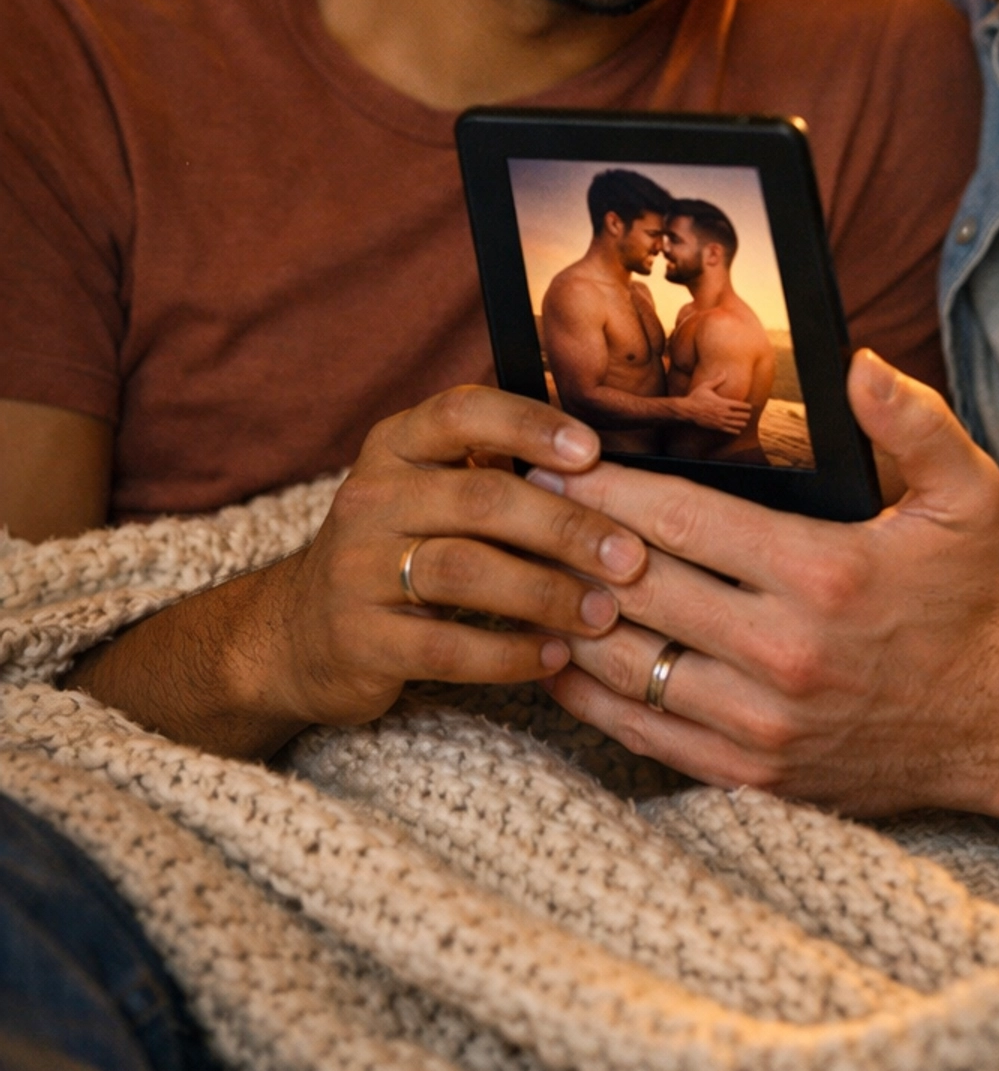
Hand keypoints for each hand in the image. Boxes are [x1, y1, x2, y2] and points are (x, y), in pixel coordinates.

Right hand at [69, 386, 646, 758]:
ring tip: (604, 614)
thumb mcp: (433, 491)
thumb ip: (502, 469)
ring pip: (465, 571)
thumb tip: (614, 458)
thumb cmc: (400, 550)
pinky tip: (554, 658)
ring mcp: (356, 568)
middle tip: (630, 557)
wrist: (296, 633)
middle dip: (566, 527)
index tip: (593, 450)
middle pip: (481, 499)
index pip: (462, 413)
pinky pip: (446, 645)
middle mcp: (370, 496)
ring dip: (546, 593)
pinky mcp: (357, 639)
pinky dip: (509, 653)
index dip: (529, 426)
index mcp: (397, 446)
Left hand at [549, 352, 998, 816]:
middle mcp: (783, 654)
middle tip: (517, 505)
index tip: (557, 461)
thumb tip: (856, 362)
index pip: (679, 521)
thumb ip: (913, 422)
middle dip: (567, 541)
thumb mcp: (970, 494)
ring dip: (566, 618)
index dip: (606, 488)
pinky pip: (643, 734)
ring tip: (524, 574)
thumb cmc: (978, 600)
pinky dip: (589, 697)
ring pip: (625, 664)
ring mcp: (763, 725)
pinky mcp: (755, 775)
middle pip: (637, 588)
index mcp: (822, 574)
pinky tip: (558, 658)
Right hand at [676, 383, 753, 433]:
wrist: (687, 410)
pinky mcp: (716, 427)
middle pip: (741, 415)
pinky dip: (735, 431)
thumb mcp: (706, 386)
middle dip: (746, 415)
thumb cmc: (696, 397)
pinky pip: (729, 430)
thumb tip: (724, 371)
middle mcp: (723, 413)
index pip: (740, 406)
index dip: (747, 407)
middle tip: (749, 414)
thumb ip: (717, 380)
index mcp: (723, 402)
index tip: (750, 407)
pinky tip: (738, 430)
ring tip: (745, 422)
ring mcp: (720, 421)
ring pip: (736, 424)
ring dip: (742, 423)